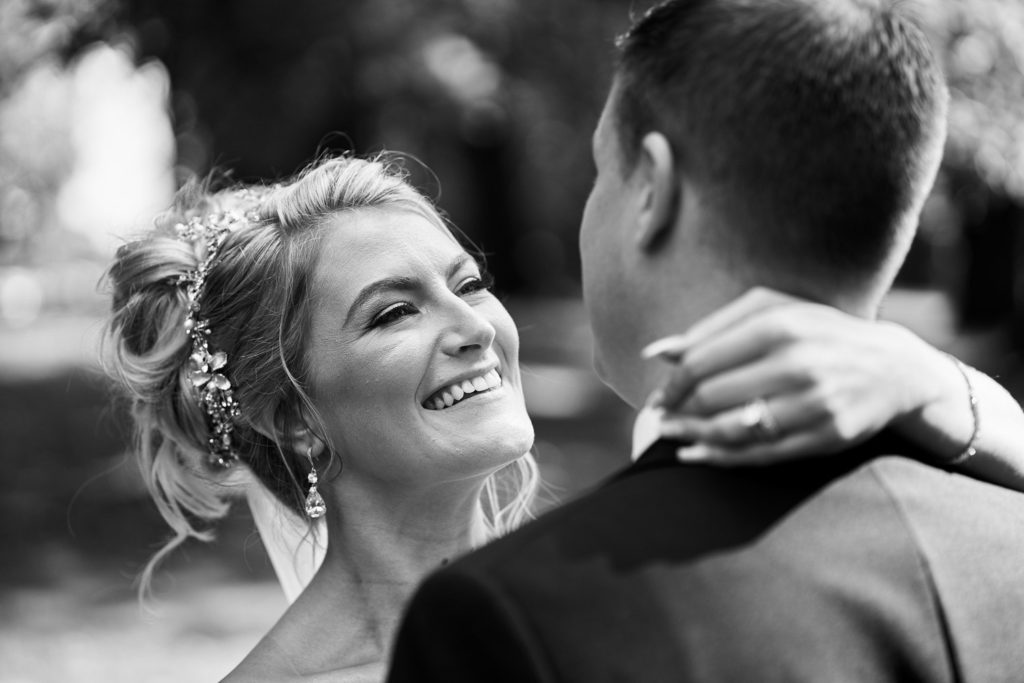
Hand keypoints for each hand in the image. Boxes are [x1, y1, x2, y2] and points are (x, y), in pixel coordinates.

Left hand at [644, 287, 937, 464]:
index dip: (671, 384)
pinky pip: (761, 453)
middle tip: (658, 420)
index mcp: (778, 325)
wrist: (894, 367)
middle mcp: (797, 362)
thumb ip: (711, 329)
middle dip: (677, 412)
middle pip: (711, 396)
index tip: (659, 396)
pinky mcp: (827, 435)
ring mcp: (814, 401)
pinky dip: (721, 457)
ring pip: (733, 428)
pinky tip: (697, 454)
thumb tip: (655, 353)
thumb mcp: (771, 312)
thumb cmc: (818, 333)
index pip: (701, 362)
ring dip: (692, 436)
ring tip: (672, 437)